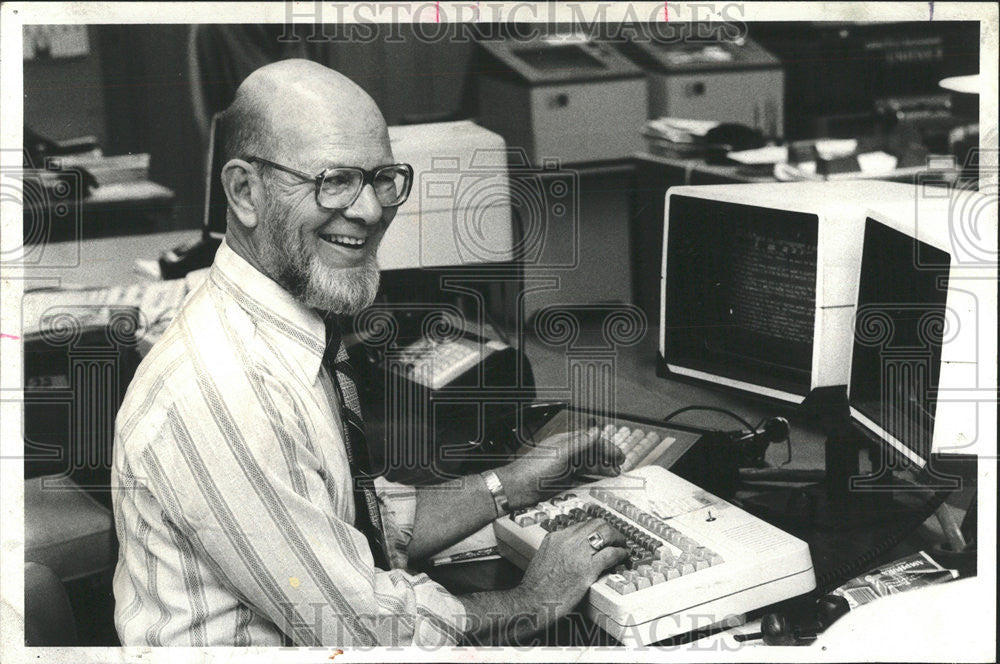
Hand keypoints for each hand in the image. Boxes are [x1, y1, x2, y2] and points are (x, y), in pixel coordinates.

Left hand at [497, 427, 623, 508]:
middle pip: (590, 454)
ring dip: (600, 470)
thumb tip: (597, 430)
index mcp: (565, 442)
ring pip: (586, 467)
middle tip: (620, 467)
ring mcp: (562, 468)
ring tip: (613, 476)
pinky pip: (579, 479)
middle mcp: (565, 454)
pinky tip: (597, 485)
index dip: (606, 447)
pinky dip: (590, 480)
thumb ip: (581, 443)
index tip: (619, 456)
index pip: (591, 441)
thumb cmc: (533, 469)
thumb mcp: (561, 454)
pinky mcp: (559, 482)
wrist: (515, 488)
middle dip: (606, 459)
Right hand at [518, 518, 627, 618]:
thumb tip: (571, 551)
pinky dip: (620, 553)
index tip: (601, 535)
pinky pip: (610, 554)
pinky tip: (622, 557)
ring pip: (606, 534)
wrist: (532, 600)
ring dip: (617, 538)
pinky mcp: (588, 568)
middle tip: (616, 538)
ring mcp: (578, 553)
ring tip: (621, 546)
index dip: (596, 529)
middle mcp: (567, 541)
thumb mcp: (544, 558)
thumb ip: (558, 550)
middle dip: (609, 530)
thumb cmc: (536, 586)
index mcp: (555, 537)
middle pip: (596, 524)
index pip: (582, 524)